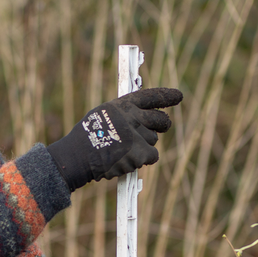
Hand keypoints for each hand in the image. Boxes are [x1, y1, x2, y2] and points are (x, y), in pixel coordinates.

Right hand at [47, 87, 181, 190]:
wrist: (79, 156)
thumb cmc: (88, 138)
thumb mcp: (103, 115)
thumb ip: (123, 115)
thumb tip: (142, 118)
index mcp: (123, 105)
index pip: (150, 96)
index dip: (166, 96)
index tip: (179, 96)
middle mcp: (133, 116)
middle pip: (160, 119)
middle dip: (163, 124)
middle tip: (163, 126)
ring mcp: (137, 134)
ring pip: (153, 140)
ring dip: (144, 147)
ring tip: (124, 150)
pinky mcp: (140, 152)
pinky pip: (152, 156)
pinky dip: (143, 160)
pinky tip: (128, 160)